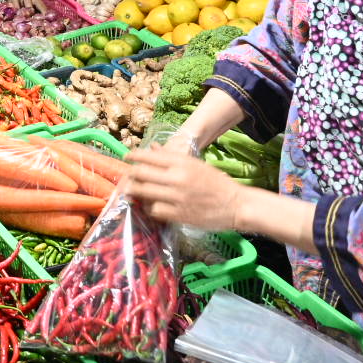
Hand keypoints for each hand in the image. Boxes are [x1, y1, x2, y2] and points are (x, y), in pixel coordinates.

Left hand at [125, 145, 245, 231]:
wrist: (236, 205)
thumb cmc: (216, 182)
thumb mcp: (195, 164)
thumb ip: (171, 157)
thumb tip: (152, 147)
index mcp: (182, 163)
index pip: (148, 156)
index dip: (133, 156)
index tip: (126, 157)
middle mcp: (178, 178)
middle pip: (141, 174)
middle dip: (129, 175)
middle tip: (125, 177)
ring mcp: (177, 197)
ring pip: (144, 192)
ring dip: (135, 192)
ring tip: (132, 192)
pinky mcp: (179, 214)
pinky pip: (154, 210)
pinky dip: (148, 208)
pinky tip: (150, 206)